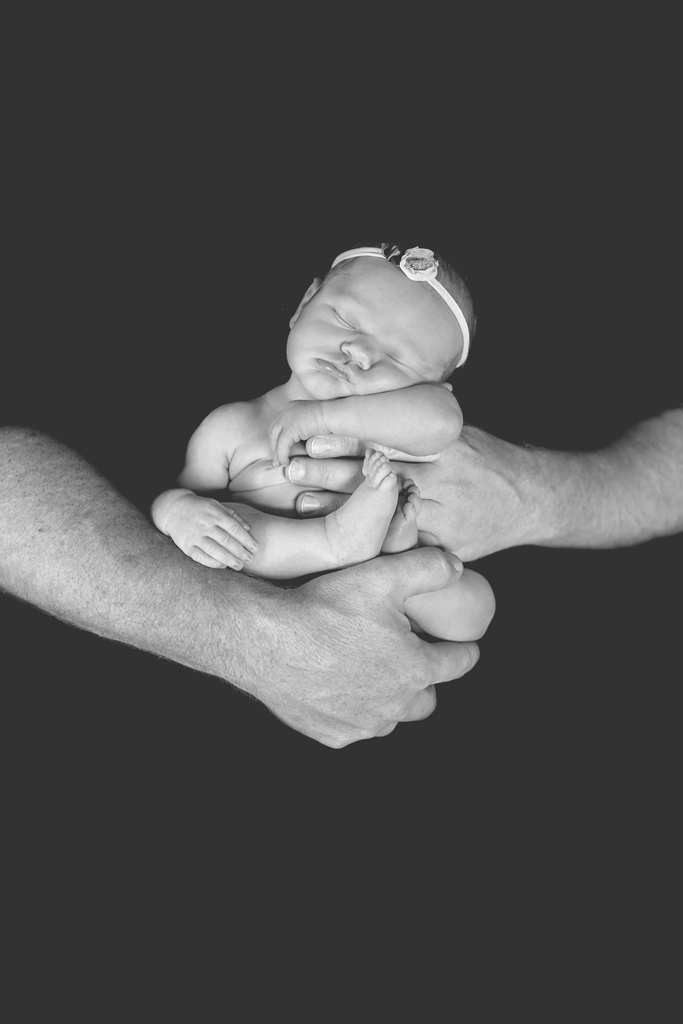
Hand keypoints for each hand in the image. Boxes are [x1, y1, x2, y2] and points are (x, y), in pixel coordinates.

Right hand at [164, 492, 258, 569]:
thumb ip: (233, 516)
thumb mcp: (216, 505)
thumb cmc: (201, 508)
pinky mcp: (186, 545)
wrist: (174, 509)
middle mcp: (206, 525)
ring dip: (229, 560)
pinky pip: (201, 557)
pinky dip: (213, 563)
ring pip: (215, 550)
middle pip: (227, 541)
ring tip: (239, 566)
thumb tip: (248, 528)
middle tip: (250, 560)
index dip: (247, 540)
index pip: (235, 529)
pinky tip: (223, 565)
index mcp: (215, 514)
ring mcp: (195, 536)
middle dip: (240, 552)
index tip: (255, 549)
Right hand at [254, 547, 483, 746]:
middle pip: (428, 699)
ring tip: (374, 673)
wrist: (268, 642)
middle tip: (410, 657)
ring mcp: (363, 724)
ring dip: (390, 699)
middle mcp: (395, 705)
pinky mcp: (332, 735)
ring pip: (392, 718)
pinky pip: (354, 728)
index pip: (458, 663)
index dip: (465, 651)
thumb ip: (428, 569)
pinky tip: (340, 688)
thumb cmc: (326, 609)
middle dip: (425, 680)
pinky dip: (354, 712)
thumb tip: (456, 565)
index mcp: (416, 669)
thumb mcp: (383, 575)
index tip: (466, 647)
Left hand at [269, 399, 328, 467]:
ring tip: (280, 463)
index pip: (278, 423)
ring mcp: (287, 418)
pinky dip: (282, 455)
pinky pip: (282, 445)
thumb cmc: (330, 419)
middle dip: (273, 445)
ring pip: (275, 438)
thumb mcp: (313, 423)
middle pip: (273, 430)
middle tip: (276, 460)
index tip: (279, 449)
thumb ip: (305, 430)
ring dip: (276, 452)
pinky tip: (285, 462)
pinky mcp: (291, 428)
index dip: (277, 437)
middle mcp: (287, 411)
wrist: (333, 414)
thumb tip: (304, 444)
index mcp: (292, 408)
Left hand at [283, 427, 540, 560]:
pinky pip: (402, 543)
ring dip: (340, 507)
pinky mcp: (443, 544)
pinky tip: (340, 538)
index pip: (386, 437)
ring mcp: (442, 513)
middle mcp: (440, 476)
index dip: (346, 438)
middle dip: (331, 472)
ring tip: (303, 501)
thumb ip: (416, 424)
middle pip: (376, 473)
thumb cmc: (485, 458)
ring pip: (382, 511)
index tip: (313, 435)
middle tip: (292, 468)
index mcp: (441, 442)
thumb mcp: (456, 430)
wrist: (532, 499)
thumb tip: (365, 404)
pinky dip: (369, 539)